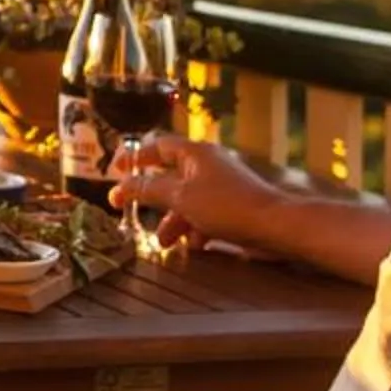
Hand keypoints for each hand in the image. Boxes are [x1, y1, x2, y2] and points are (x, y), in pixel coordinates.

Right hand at [110, 135, 287, 256]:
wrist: (274, 226)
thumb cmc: (226, 205)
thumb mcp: (180, 197)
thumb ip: (148, 190)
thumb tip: (121, 186)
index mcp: (195, 153)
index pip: (158, 146)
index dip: (135, 157)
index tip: (116, 170)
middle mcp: (207, 165)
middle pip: (170, 178)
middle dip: (152, 200)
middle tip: (132, 212)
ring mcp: (221, 186)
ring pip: (186, 201)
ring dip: (172, 221)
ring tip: (165, 243)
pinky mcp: (232, 206)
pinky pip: (204, 214)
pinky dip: (194, 228)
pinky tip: (194, 244)